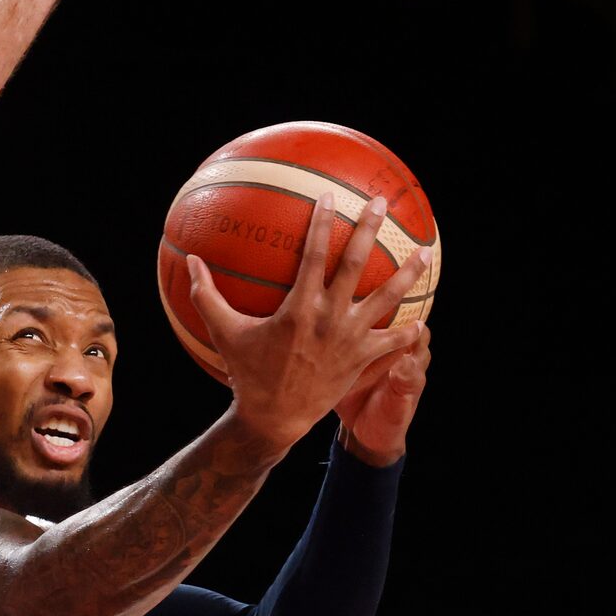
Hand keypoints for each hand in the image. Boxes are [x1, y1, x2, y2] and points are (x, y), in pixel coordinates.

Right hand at [188, 195, 430, 455]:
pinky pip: (393, 341)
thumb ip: (206, 296)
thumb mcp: (224, 333)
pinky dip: (410, 329)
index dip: (323, 223)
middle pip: (356, 264)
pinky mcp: (362, 360)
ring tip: (425, 253)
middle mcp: (330, 319)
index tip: (331, 197)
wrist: (273, 419)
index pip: (315, 255)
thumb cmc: (247, 374)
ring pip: (387, 298)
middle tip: (382, 203)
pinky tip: (423, 317)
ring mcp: (350, 339)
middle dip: (370, 230)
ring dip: (408, 273)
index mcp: (299, 308)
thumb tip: (190, 261)